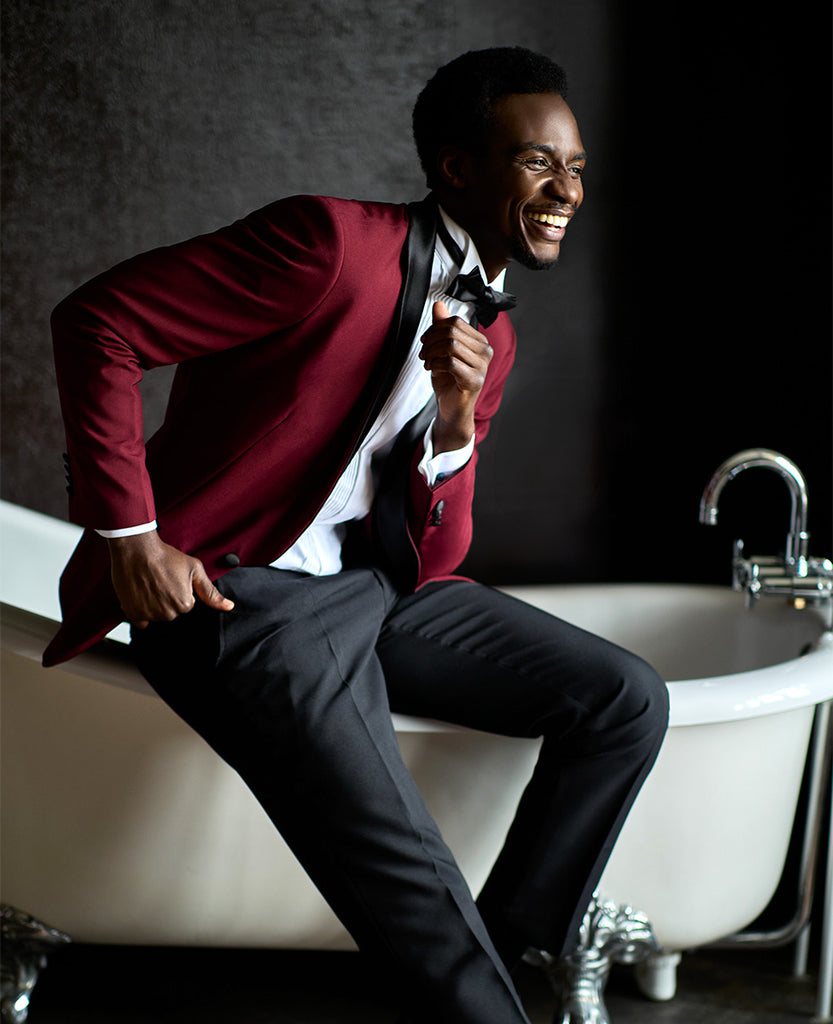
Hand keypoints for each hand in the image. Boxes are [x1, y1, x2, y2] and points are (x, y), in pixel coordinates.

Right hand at [107, 530, 233, 627]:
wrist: (137, 549)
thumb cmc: (166, 556)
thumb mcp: (195, 569)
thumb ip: (211, 592)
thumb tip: (229, 606)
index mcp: (185, 604)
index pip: (187, 604)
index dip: (180, 590)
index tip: (173, 578)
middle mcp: (167, 614)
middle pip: (171, 612)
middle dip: (168, 599)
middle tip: (161, 580)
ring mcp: (149, 614)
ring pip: (156, 615)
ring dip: (154, 604)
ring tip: (150, 584)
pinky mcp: (132, 613)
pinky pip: (141, 621)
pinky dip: (140, 610)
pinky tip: (141, 594)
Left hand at [419, 301, 492, 452]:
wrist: (451, 408)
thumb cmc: (449, 380)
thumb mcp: (442, 350)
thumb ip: (441, 328)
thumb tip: (439, 305)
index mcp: (480, 341)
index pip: (455, 322)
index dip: (434, 329)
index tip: (425, 342)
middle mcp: (485, 351)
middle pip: (452, 332)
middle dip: (431, 341)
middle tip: (423, 354)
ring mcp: (482, 366)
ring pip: (451, 345)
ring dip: (432, 353)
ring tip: (428, 363)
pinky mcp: (475, 380)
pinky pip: (450, 363)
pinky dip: (436, 365)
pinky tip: (433, 370)